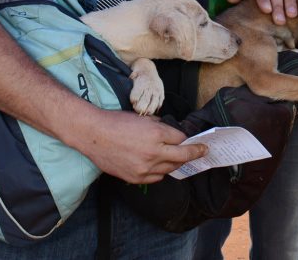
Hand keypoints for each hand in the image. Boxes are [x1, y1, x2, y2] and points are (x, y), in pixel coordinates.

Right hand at [66, 108, 204, 184]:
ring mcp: (145, 168)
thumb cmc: (117, 122)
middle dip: (195, 153)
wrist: (93, 135)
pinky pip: (156, 177)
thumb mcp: (144, 118)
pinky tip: (159, 165)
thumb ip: (161, 127)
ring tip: (178, 158)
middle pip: (182, 156)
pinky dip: (160, 171)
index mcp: (156, 134)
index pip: (182, 139)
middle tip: (203, 152)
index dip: (188, 139)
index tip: (198, 142)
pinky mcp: (136, 178)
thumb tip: (173, 134)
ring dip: (176, 163)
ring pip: (170, 169)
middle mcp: (153, 153)